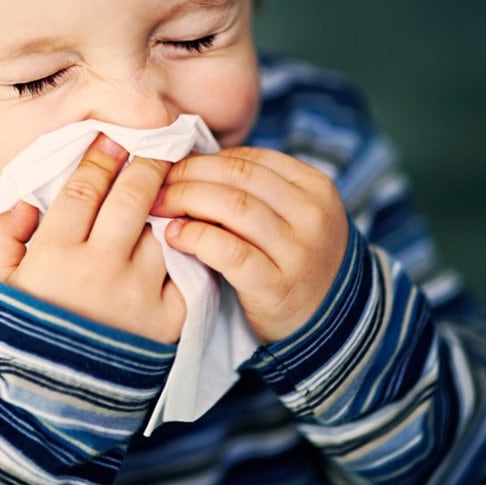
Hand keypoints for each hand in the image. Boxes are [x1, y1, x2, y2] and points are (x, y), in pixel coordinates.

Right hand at [0, 134, 185, 343]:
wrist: (56, 403)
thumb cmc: (24, 334)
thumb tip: (29, 203)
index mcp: (55, 254)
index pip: (84, 188)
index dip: (100, 157)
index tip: (112, 138)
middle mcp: (100, 268)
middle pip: (132, 197)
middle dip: (146, 163)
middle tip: (156, 145)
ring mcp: (139, 293)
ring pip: (161, 228)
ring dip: (168, 203)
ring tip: (175, 183)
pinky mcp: (170, 318)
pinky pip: (184, 268)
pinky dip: (184, 246)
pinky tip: (185, 230)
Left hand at [150, 146, 348, 341]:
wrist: (328, 326)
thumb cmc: (294, 261)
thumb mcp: (292, 215)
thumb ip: (254, 189)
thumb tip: (191, 160)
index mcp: (316, 187)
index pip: (249, 158)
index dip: (203, 159)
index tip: (173, 167)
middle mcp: (312, 215)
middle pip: (237, 176)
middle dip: (188, 175)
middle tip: (157, 185)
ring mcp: (299, 251)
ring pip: (232, 207)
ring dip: (186, 200)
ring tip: (160, 207)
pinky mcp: (277, 287)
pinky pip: (228, 252)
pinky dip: (195, 237)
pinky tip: (174, 236)